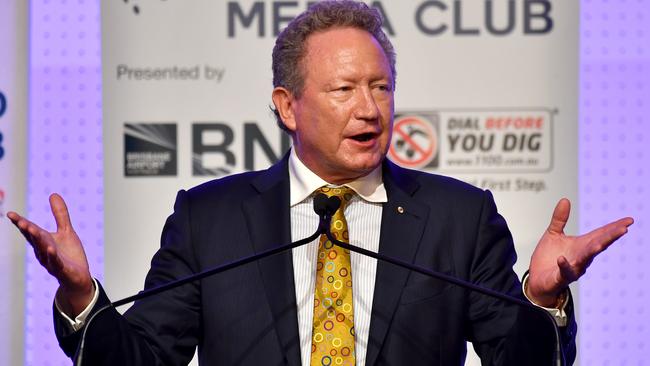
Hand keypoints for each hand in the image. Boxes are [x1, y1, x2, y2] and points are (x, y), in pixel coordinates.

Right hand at [7, 193, 93, 316]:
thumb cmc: (69, 255)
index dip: (21, 223)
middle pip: (35, 239)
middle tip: (20, 221)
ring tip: (32, 229)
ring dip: (38, 240)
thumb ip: (60, 214)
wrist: (78, 278)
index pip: (30, 231)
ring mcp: (52, 261)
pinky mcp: (62, 269)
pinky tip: (51, 248)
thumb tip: (53, 194)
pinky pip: (56, 262)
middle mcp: (44, 251)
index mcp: (44, 241)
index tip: (10, 214)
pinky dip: (53, 256)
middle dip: (28, 230)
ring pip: (43, 249)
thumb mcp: (66, 231)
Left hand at [527, 198, 633, 306]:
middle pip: (598, 245)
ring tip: (600, 244)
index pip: (601, 234)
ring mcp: (573, 267)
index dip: (614, 227)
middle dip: (610, 237)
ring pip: (586, 259)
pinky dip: (564, 265)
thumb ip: (560, 218)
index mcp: (582, 245)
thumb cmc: (548, 257)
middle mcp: (582, 256)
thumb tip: (565, 200)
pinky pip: (564, 271)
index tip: (629, 220)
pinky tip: (562, 259)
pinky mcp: (561, 276)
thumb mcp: (553, 233)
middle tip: (624, 229)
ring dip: (593, 251)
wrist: (538, 278)